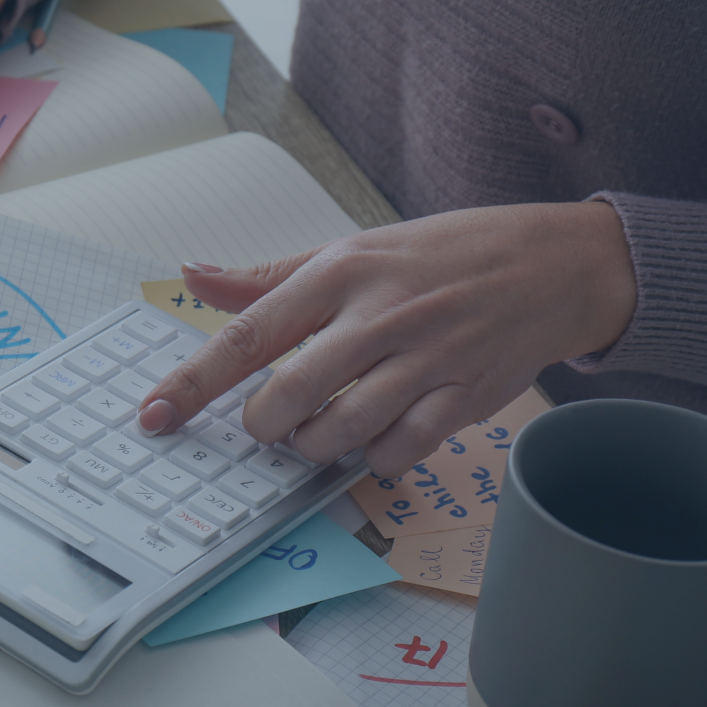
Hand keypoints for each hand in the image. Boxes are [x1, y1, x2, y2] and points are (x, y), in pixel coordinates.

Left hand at [136, 202, 636, 476]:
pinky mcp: (464, 395)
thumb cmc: (439, 257)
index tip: (154, 414)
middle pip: (290, 394)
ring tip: (316, 432)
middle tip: (267, 424)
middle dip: (264, 425)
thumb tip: (194, 275)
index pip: (247, 333)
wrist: (552, 263)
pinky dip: (375, 457)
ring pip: (343, 429)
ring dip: (315, 446)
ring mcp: (426, 357)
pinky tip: (373, 439)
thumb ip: (268, 278)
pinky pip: (401, 449)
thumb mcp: (350, 249)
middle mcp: (379, 314)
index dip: (193, 381)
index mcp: (339, 273)